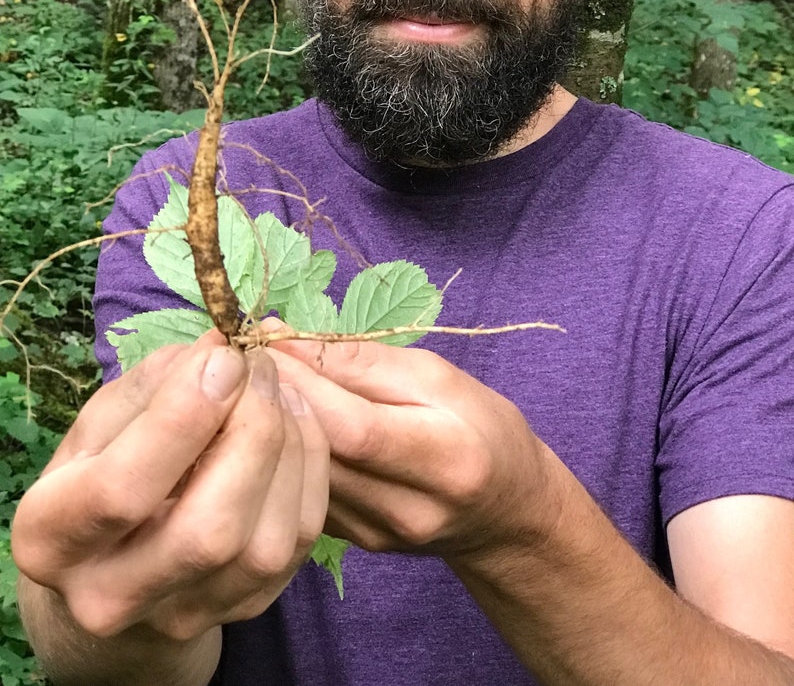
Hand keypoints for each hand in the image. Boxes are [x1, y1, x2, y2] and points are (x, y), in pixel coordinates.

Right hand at [12, 331, 328, 641]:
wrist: (114, 565)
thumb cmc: (103, 470)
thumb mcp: (103, 420)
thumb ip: (156, 384)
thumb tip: (221, 352)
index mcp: (51, 538)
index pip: (122, 489)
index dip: (184, 415)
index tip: (224, 356)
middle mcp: (110, 598)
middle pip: (208, 531)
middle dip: (250, 431)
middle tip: (257, 365)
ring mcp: (183, 615)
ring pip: (264, 545)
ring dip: (288, 447)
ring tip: (277, 389)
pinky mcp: (244, 608)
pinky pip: (299, 542)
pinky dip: (309, 470)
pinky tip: (296, 422)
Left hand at [269, 330, 549, 559]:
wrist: (504, 513)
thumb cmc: (480, 426)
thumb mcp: (440, 377)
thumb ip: (366, 362)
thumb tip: (287, 339)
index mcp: (444, 459)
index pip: (352, 426)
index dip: (300, 382)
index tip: (264, 340)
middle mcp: (408, 509)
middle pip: (318, 453)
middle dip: (273, 396)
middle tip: (245, 353)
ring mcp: (375, 534)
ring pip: (299, 475)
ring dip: (268, 423)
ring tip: (251, 381)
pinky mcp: (351, 544)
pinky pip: (302, 491)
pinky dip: (281, 451)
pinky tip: (271, 420)